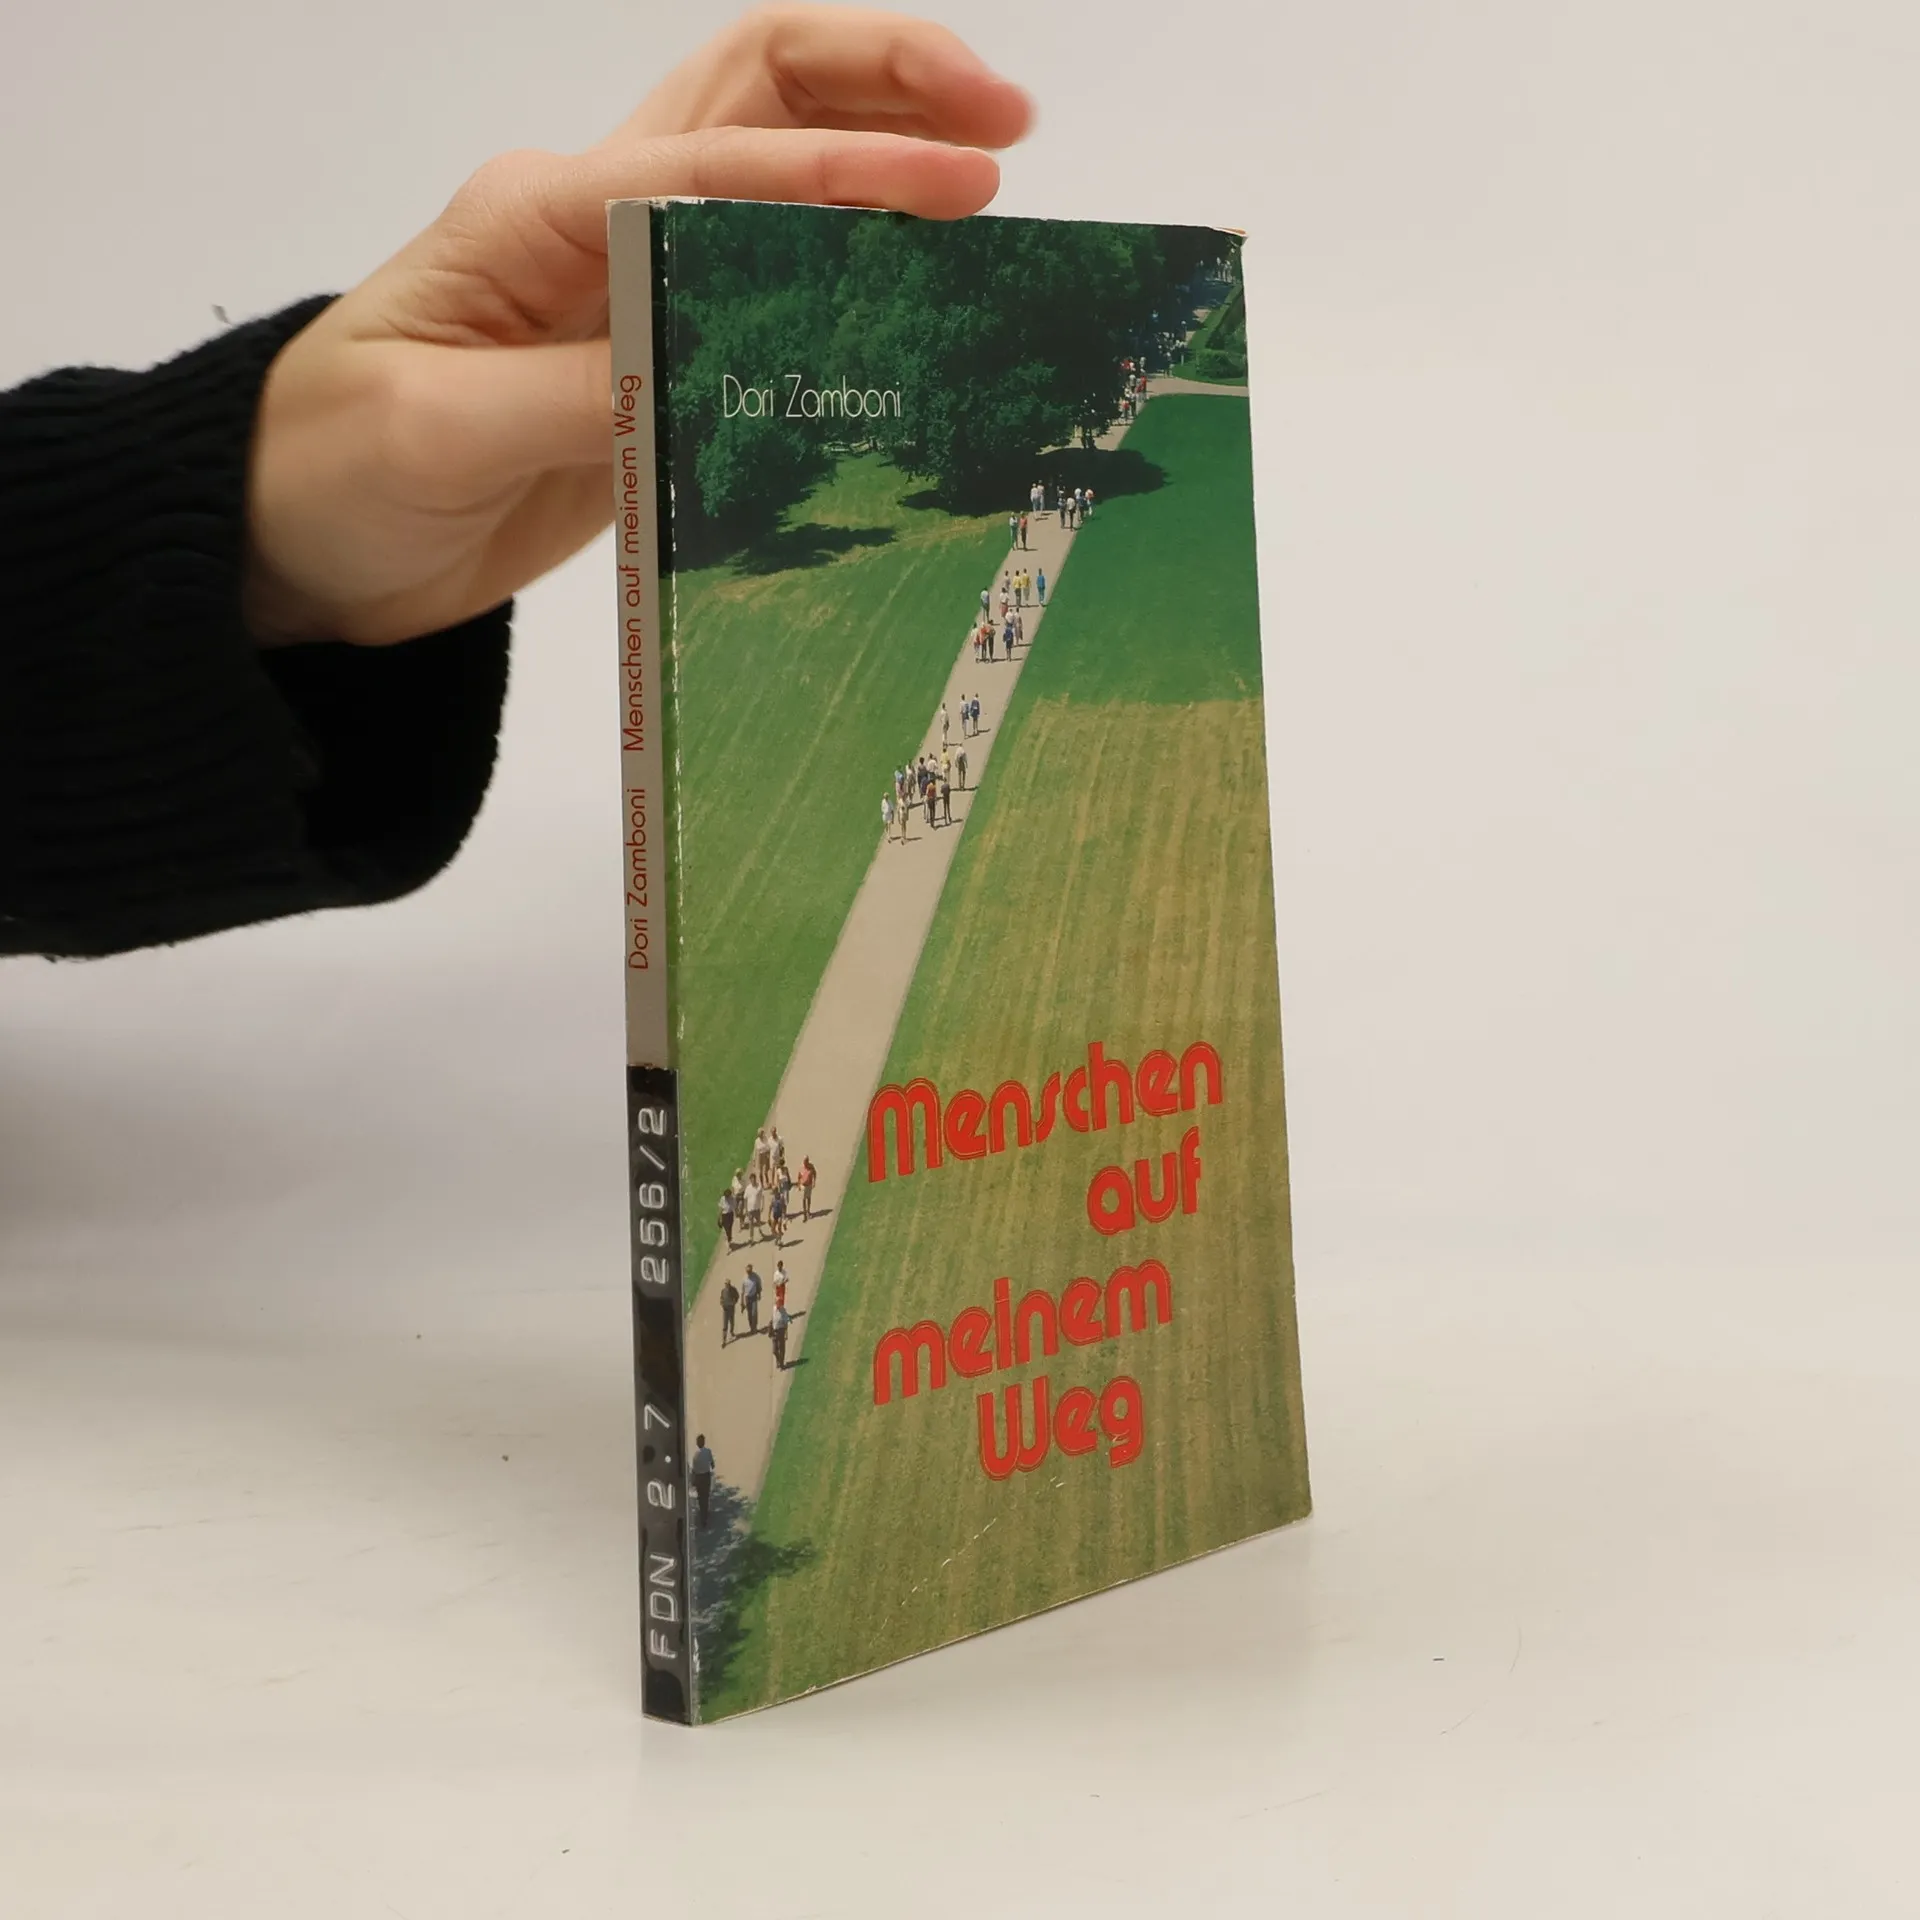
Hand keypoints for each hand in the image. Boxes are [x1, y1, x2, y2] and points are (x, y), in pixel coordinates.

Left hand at [243, 6, 1030, 645]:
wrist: (296, 540)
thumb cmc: (332, 469)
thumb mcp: (438, 432)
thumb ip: (578, 393)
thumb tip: (713, 368)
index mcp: (541, 214)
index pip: (716, 166)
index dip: (844, 168)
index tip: (962, 185)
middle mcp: (596, 223)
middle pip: (756, 93)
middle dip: (884, 81)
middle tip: (1006, 119)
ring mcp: (631, 290)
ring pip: (774, 171)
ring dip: (880, 147)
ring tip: (993, 175)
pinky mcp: (651, 364)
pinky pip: (771, 298)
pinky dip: (852, 273)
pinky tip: (920, 297)